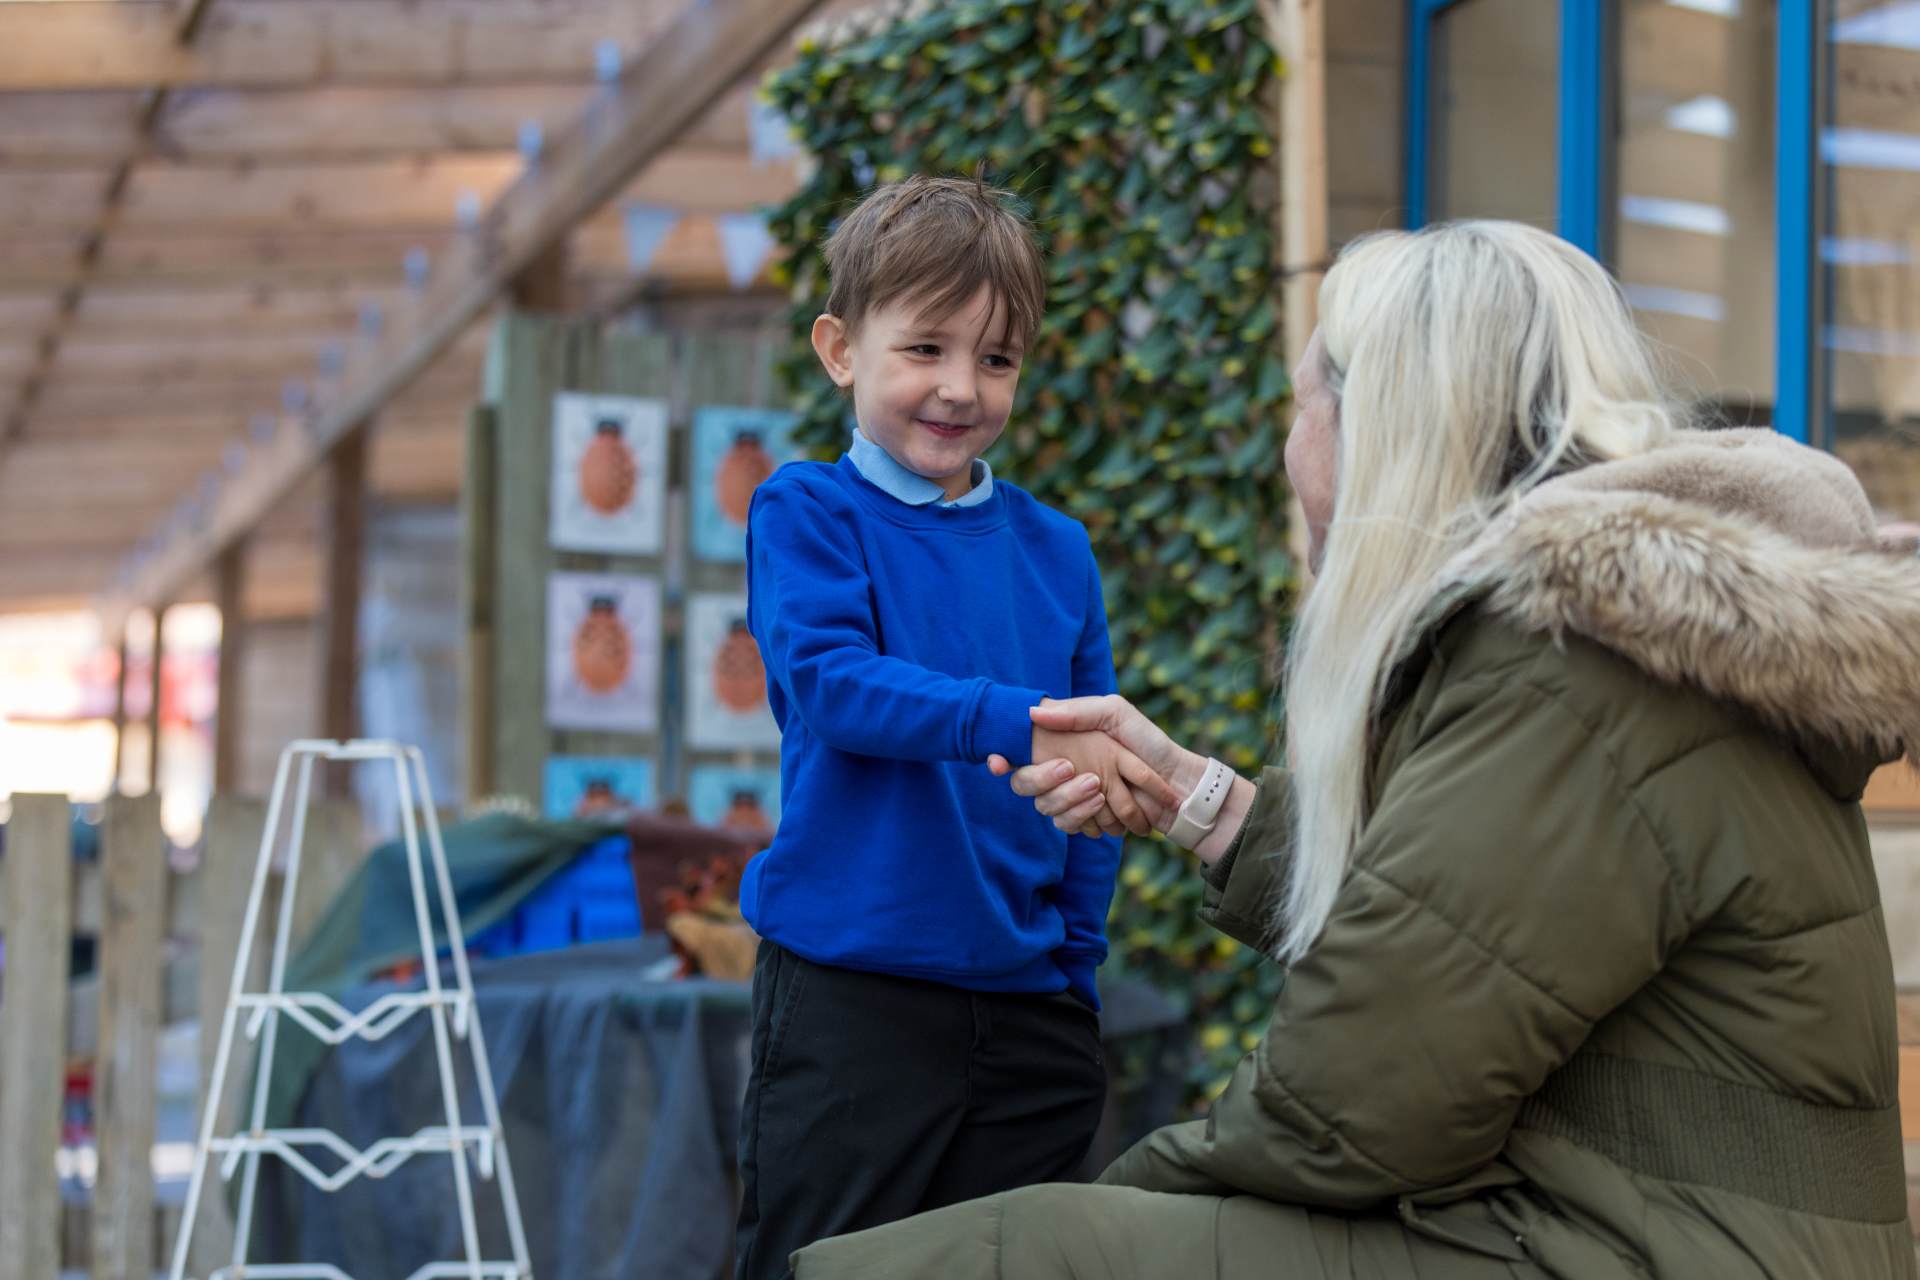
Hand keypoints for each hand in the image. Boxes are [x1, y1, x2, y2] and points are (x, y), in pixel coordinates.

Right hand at [989, 695, 1192, 836]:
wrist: (1179, 782)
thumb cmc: (1148, 742)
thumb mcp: (1115, 713)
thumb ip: (1075, 712)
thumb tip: (1032, 713)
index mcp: (1063, 745)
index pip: (1017, 755)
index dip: (1000, 761)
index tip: (996, 762)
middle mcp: (1062, 773)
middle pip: (1026, 786)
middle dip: (1044, 780)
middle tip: (1071, 769)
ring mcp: (1073, 799)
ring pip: (1046, 808)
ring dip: (1068, 801)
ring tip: (1096, 789)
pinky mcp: (1088, 821)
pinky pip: (1069, 826)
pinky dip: (1085, 820)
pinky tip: (1102, 814)